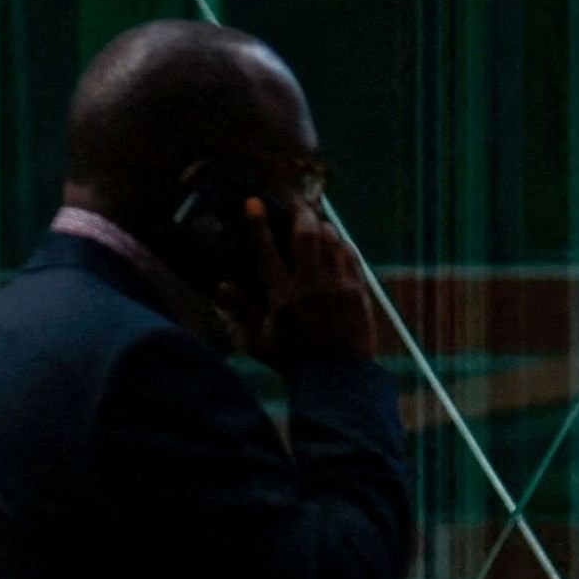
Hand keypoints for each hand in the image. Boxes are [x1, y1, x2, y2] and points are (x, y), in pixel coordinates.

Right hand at [250, 198, 374, 365]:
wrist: (337, 378)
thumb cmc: (291, 361)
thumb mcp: (258, 341)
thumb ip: (240, 311)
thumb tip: (221, 286)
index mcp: (280, 298)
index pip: (266, 251)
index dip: (258, 224)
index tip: (252, 203)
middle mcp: (309, 287)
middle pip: (305, 236)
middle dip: (299, 213)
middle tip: (295, 201)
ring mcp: (337, 286)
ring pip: (330, 241)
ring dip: (321, 226)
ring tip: (315, 221)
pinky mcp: (357, 290)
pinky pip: (349, 255)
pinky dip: (341, 243)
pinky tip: (336, 241)